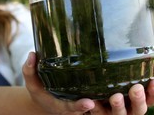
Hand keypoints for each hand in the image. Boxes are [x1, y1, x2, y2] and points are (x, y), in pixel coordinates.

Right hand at [23, 52, 153, 114]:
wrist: (49, 97)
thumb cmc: (39, 89)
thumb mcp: (31, 81)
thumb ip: (29, 69)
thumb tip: (32, 53)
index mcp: (62, 107)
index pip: (71, 109)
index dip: (80, 107)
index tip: (89, 102)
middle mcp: (78, 108)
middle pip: (95, 113)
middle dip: (107, 108)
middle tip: (118, 96)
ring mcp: (88, 104)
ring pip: (107, 109)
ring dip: (122, 103)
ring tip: (134, 88)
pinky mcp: (95, 97)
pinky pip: (109, 100)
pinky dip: (123, 97)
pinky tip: (135, 82)